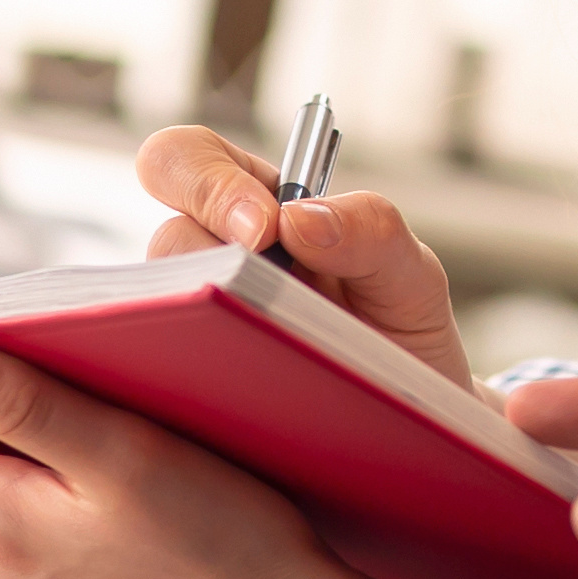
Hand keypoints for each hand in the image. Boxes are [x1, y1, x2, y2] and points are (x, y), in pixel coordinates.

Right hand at [132, 124, 470, 388]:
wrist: (413, 420)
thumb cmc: (402, 331)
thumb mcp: (410, 274)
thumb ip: (372, 230)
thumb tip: (295, 219)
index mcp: (257, 204)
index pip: (189, 158)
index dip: (207, 182)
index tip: (262, 227)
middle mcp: (215, 258)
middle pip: (165, 236)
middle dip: (196, 250)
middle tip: (253, 286)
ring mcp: (200, 321)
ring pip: (165, 311)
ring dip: (213, 325)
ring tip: (276, 360)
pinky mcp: (196, 379)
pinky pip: (174, 373)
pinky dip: (207, 377)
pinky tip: (257, 399)